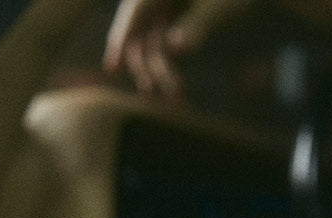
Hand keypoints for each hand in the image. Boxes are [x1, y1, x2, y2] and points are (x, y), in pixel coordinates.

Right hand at [103, 0, 255, 96]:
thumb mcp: (219, 6)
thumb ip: (198, 25)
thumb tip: (175, 47)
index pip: (137, 8)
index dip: (122, 36)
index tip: (112, 66)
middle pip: (139, 29)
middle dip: (145, 62)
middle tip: (152, 91)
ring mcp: (166, 7)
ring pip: (151, 42)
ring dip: (160, 69)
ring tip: (175, 96)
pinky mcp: (175, 20)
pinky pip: (163, 45)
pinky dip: (169, 66)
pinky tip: (176, 89)